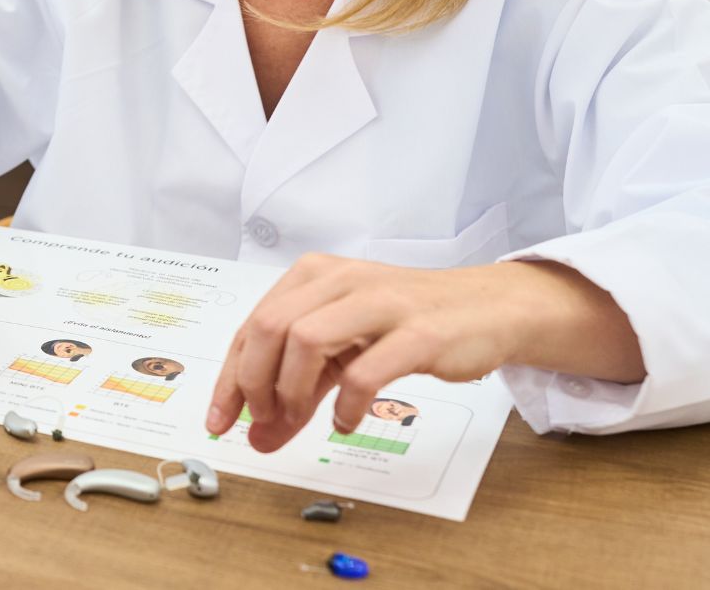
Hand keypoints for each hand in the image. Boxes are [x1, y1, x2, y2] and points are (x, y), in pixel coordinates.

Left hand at [206, 254, 591, 451]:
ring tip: (300, 421)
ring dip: (292, 393)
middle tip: (262, 423)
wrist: (489, 308)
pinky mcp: (417, 332)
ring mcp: (379, 302)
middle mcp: (340, 281)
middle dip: (254, 384)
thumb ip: (301, 386)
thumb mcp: (345, 348)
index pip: (253, 326)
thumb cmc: (409, 324)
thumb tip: (260, 433)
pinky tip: (345, 423)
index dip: (229, 378)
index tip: (219, 421)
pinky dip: (345, 405)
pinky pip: (364, 371)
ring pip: (305, 342)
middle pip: (268, 329)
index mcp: (314, 276)